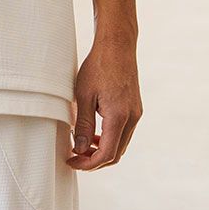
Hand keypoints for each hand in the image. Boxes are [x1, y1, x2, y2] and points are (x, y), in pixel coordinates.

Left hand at [68, 35, 141, 169]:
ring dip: (102, 151)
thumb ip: (84, 126)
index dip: (88, 164)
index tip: (72, 161)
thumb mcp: (83, 96)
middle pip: (116, 154)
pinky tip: (94, 134)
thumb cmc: (99, 66)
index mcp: (119, 117)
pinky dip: (109, 139)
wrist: (117, 46)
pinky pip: (123, 133)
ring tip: (82, 146)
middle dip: (94, 161)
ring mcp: (136, 113)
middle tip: (75, 158)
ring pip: (120, 145)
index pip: (106, 154)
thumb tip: (81, 149)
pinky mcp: (135, 109)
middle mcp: (132, 118)